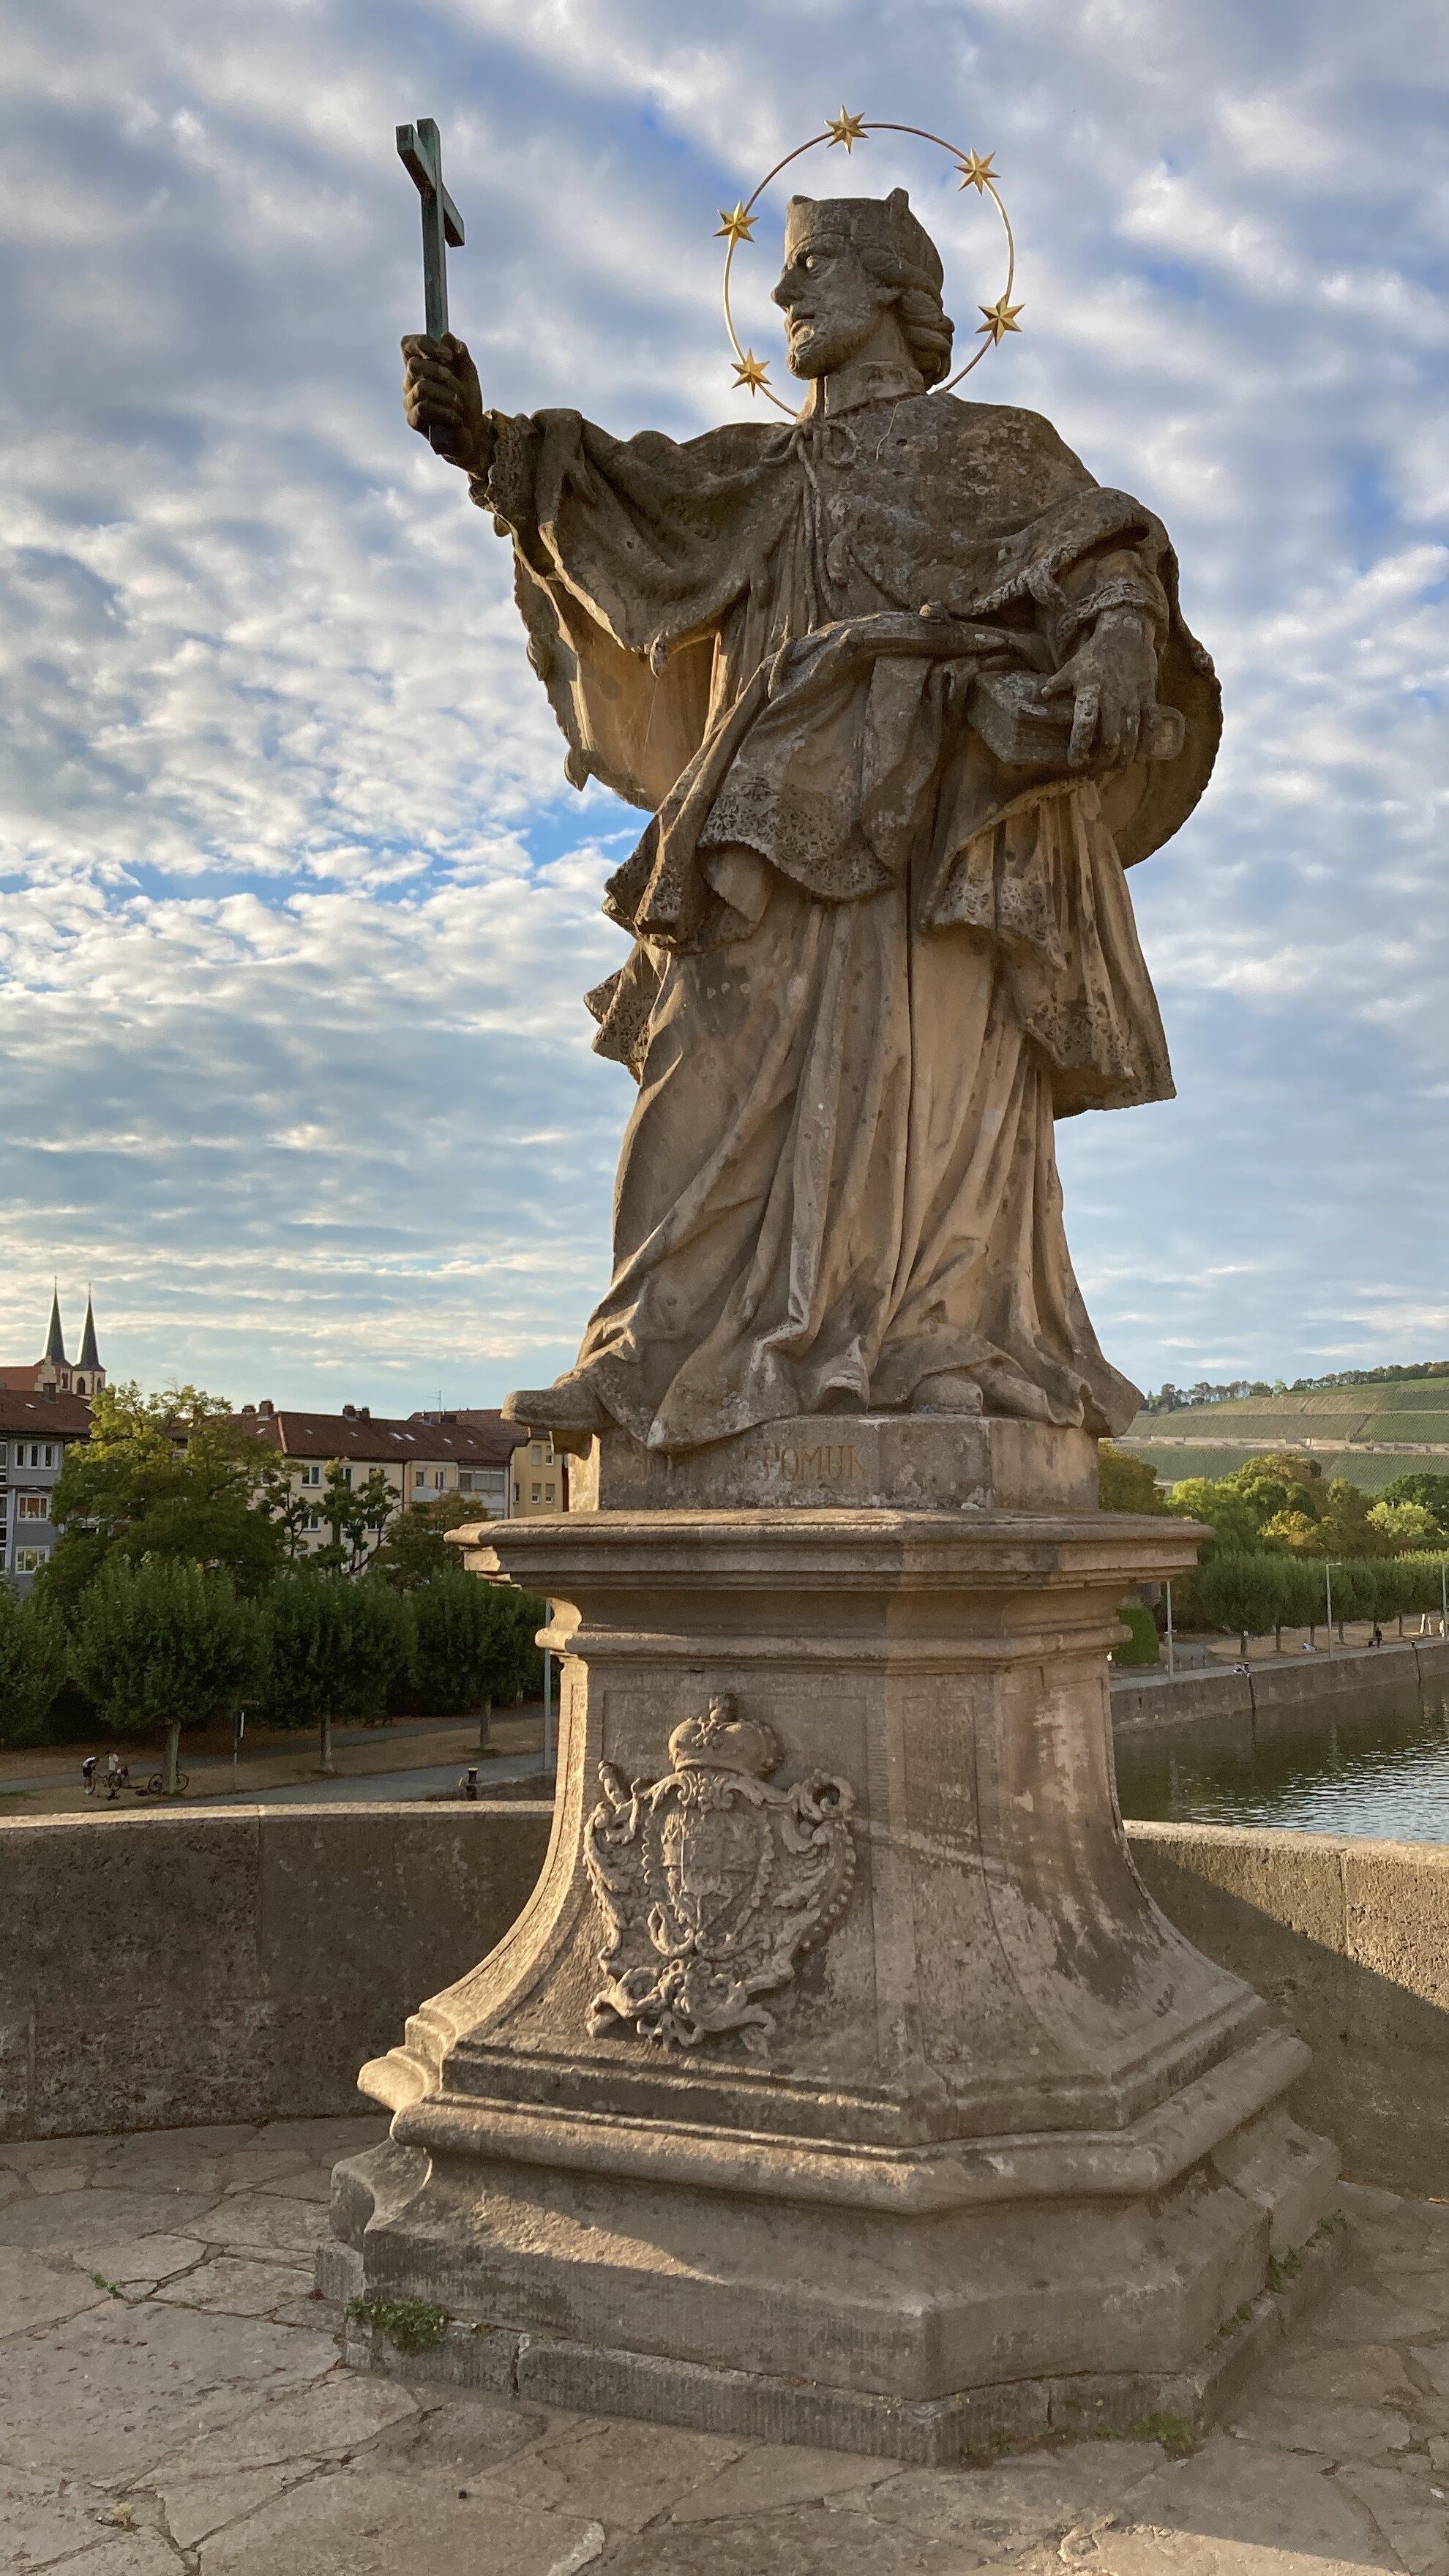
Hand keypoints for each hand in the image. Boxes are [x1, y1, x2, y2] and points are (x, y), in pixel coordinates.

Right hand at [401, 333, 492, 476]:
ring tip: (459, 405)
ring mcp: (410, 400)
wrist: (472, 434)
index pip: (408, 344)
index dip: (424, 343)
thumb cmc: (467, 402)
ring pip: (421, 387)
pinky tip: (456, 419)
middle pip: (413, 364)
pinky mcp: (413, 419)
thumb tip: (448, 336)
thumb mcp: (469, 375)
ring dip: (446, 394)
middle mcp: (411, 380)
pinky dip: (445, 412)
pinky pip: (424, 408)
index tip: (447, 355)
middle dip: (438, 370)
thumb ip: (460, 355)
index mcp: (422, 365)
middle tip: (453, 379)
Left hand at [1040, 607, 1157, 769]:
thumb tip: (1038, 696)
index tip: (1075, 762)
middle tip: (1096, 770)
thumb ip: (1056, 684)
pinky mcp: (1148, 696)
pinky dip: (1147, 743)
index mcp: (1090, 692)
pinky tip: (1140, 756)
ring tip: (1117, 767)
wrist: (1126, 633)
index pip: (1084, 725)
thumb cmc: (1095, 654)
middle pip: (1111, 739)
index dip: (1080, 747)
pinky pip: (1150, 724)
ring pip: (1131, 736)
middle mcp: (1112, 698)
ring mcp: (1132, 698)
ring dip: (1124, 756)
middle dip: (1104, 760)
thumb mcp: (1071, 667)